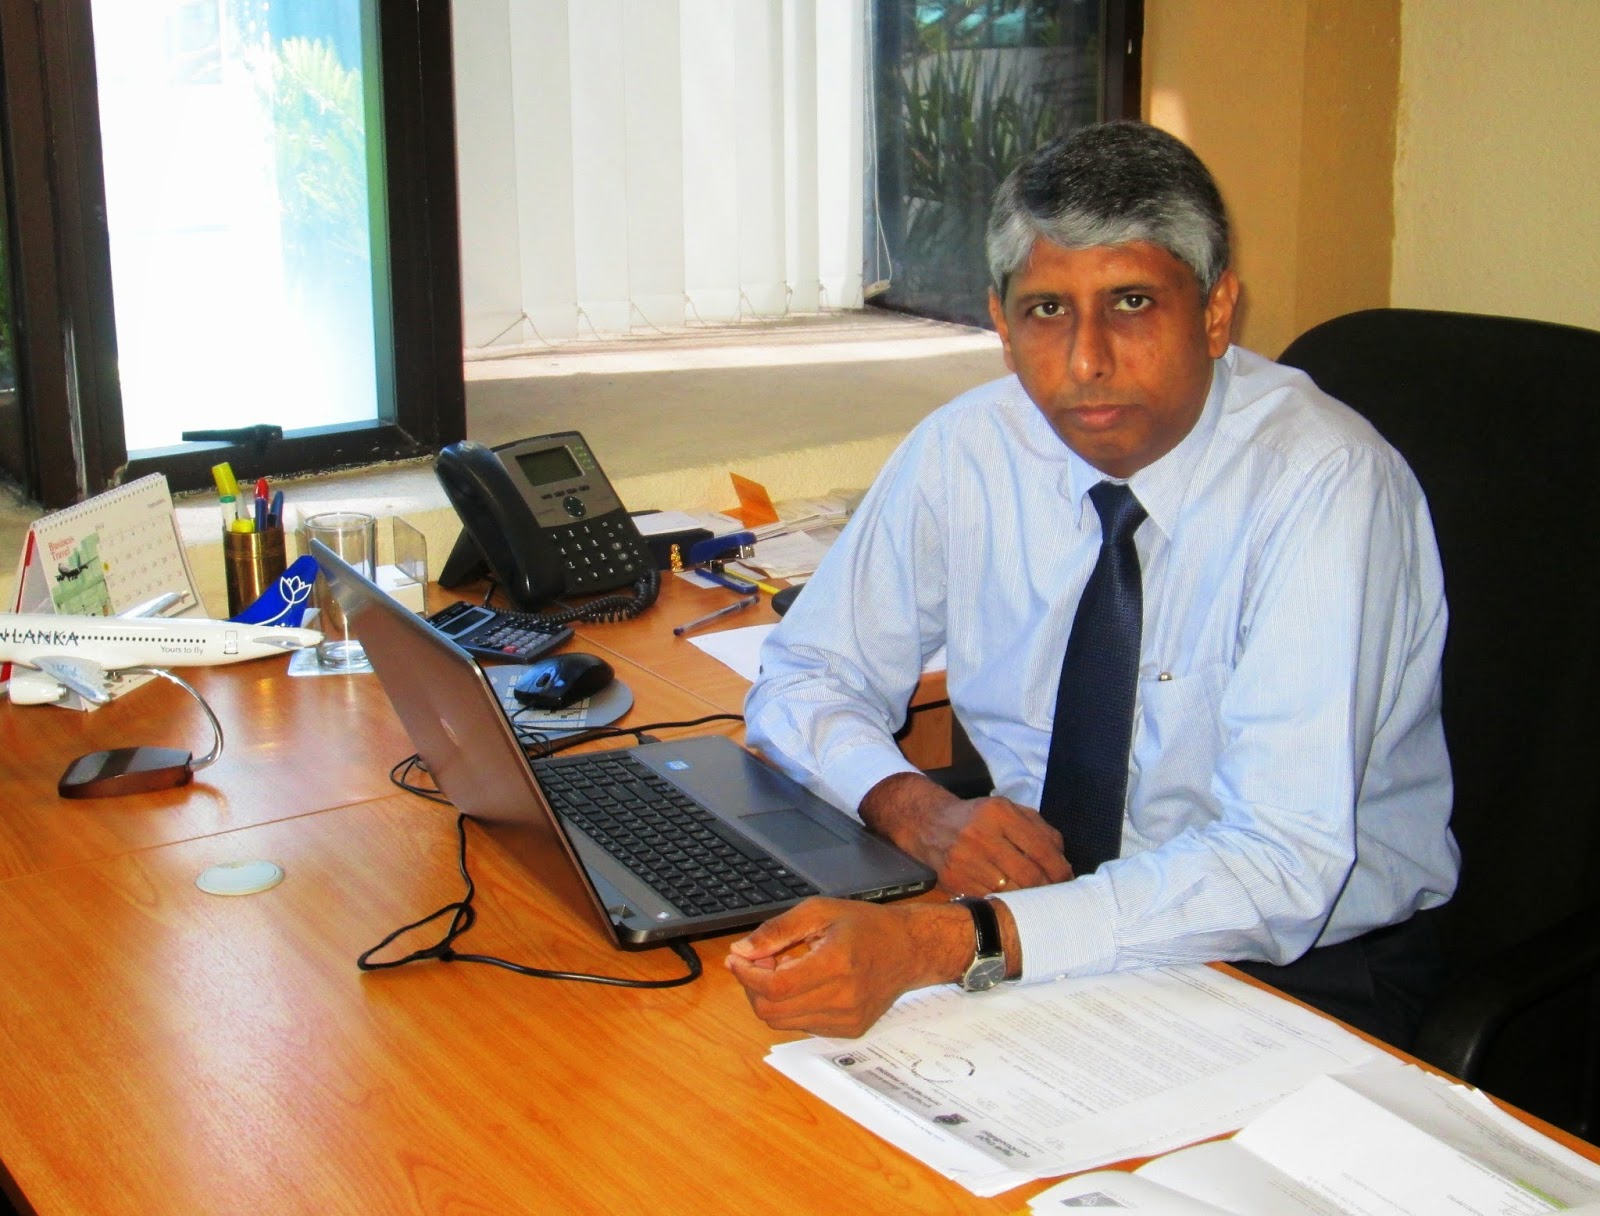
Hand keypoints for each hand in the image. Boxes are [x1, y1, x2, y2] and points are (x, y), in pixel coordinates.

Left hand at [726, 897, 971, 1036]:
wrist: (909, 950)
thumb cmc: (866, 926)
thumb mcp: (819, 912)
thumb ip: (777, 931)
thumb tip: (741, 951)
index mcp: (836, 964)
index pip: (776, 986)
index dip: (747, 975)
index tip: (738, 959)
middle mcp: (843, 998)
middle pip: (772, 1010)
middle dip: (753, 986)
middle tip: (758, 961)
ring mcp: (847, 1019)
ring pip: (783, 1022)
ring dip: (770, 997)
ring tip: (783, 969)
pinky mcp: (849, 1031)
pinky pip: (802, 1025)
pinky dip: (791, 1007)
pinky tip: (803, 983)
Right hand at [860, 773, 1073, 894]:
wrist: (928, 824)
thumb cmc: (976, 817)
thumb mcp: (1007, 810)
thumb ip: (1039, 828)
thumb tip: (1062, 858)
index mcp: (1000, 813)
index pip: (1042, 848)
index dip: (1060, 869)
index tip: (1068, 879)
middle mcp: (982, 835)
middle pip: (1029, 875)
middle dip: (1048, 888)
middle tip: (1055, 894)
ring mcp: (966, 860)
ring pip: (1012, 891)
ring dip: (1029, 899)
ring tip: (1037, 898)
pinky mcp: (954, 880)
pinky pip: (991, 899)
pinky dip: (1006, 902)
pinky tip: (1013, 900)